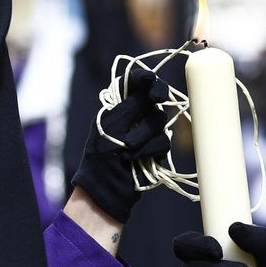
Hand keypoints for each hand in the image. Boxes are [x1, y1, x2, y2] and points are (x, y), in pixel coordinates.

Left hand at [72, 71, 174, 223]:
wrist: (107, 189)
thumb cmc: (101, 156)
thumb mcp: (111, 126)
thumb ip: (130, 105)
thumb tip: (148, 84)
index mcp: (117, 105)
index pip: (132, 82)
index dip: (143, 77)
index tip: (149, 79)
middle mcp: (133, 115)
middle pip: (154, 95)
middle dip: (157, 95)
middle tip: (157, 97)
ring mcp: (146, 131)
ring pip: (160, 119)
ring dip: (145, 133)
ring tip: (129, 147)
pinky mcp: (156, 148)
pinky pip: (164, 141)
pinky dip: (151, 149)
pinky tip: (136, 159)